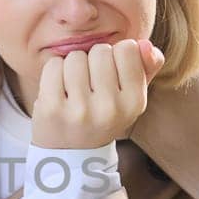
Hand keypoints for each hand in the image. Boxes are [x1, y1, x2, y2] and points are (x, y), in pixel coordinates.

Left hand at [31, 38, 164, 149]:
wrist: (71, 154)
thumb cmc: (102, 116)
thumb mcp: (130, 97)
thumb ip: (145, 67)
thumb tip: (144, 44)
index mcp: (135, 103)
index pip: (128, 49)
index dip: (116, 55)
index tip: (110, 74)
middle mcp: (110, 108)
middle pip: (100, 51)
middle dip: (93, 60)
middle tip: (90, 85)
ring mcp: (79, 110)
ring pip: (75, 57)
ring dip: (72, 66)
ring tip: (74, 89)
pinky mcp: (52, 108)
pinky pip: (53, 65)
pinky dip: (54, 72)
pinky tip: (58, 91)